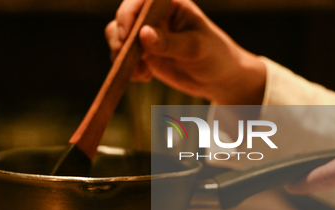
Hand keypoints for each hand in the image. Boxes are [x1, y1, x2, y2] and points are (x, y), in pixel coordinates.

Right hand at [104, 0, 266, 103]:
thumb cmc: (214, 56)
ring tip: (141, 73)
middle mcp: (154, 13)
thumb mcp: (195, 49)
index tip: (128, 37)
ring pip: (116, 35)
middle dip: (121, 39)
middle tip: (131, 60)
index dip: (128, 14)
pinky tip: (144, 77)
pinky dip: (126, 67)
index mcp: (169, 2)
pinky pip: (121, 54)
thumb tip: (143, 34)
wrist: (218, 78)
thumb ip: (169, 42)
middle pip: (123, 16)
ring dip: (121, 54)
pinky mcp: (142, 51)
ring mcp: (146, 32)